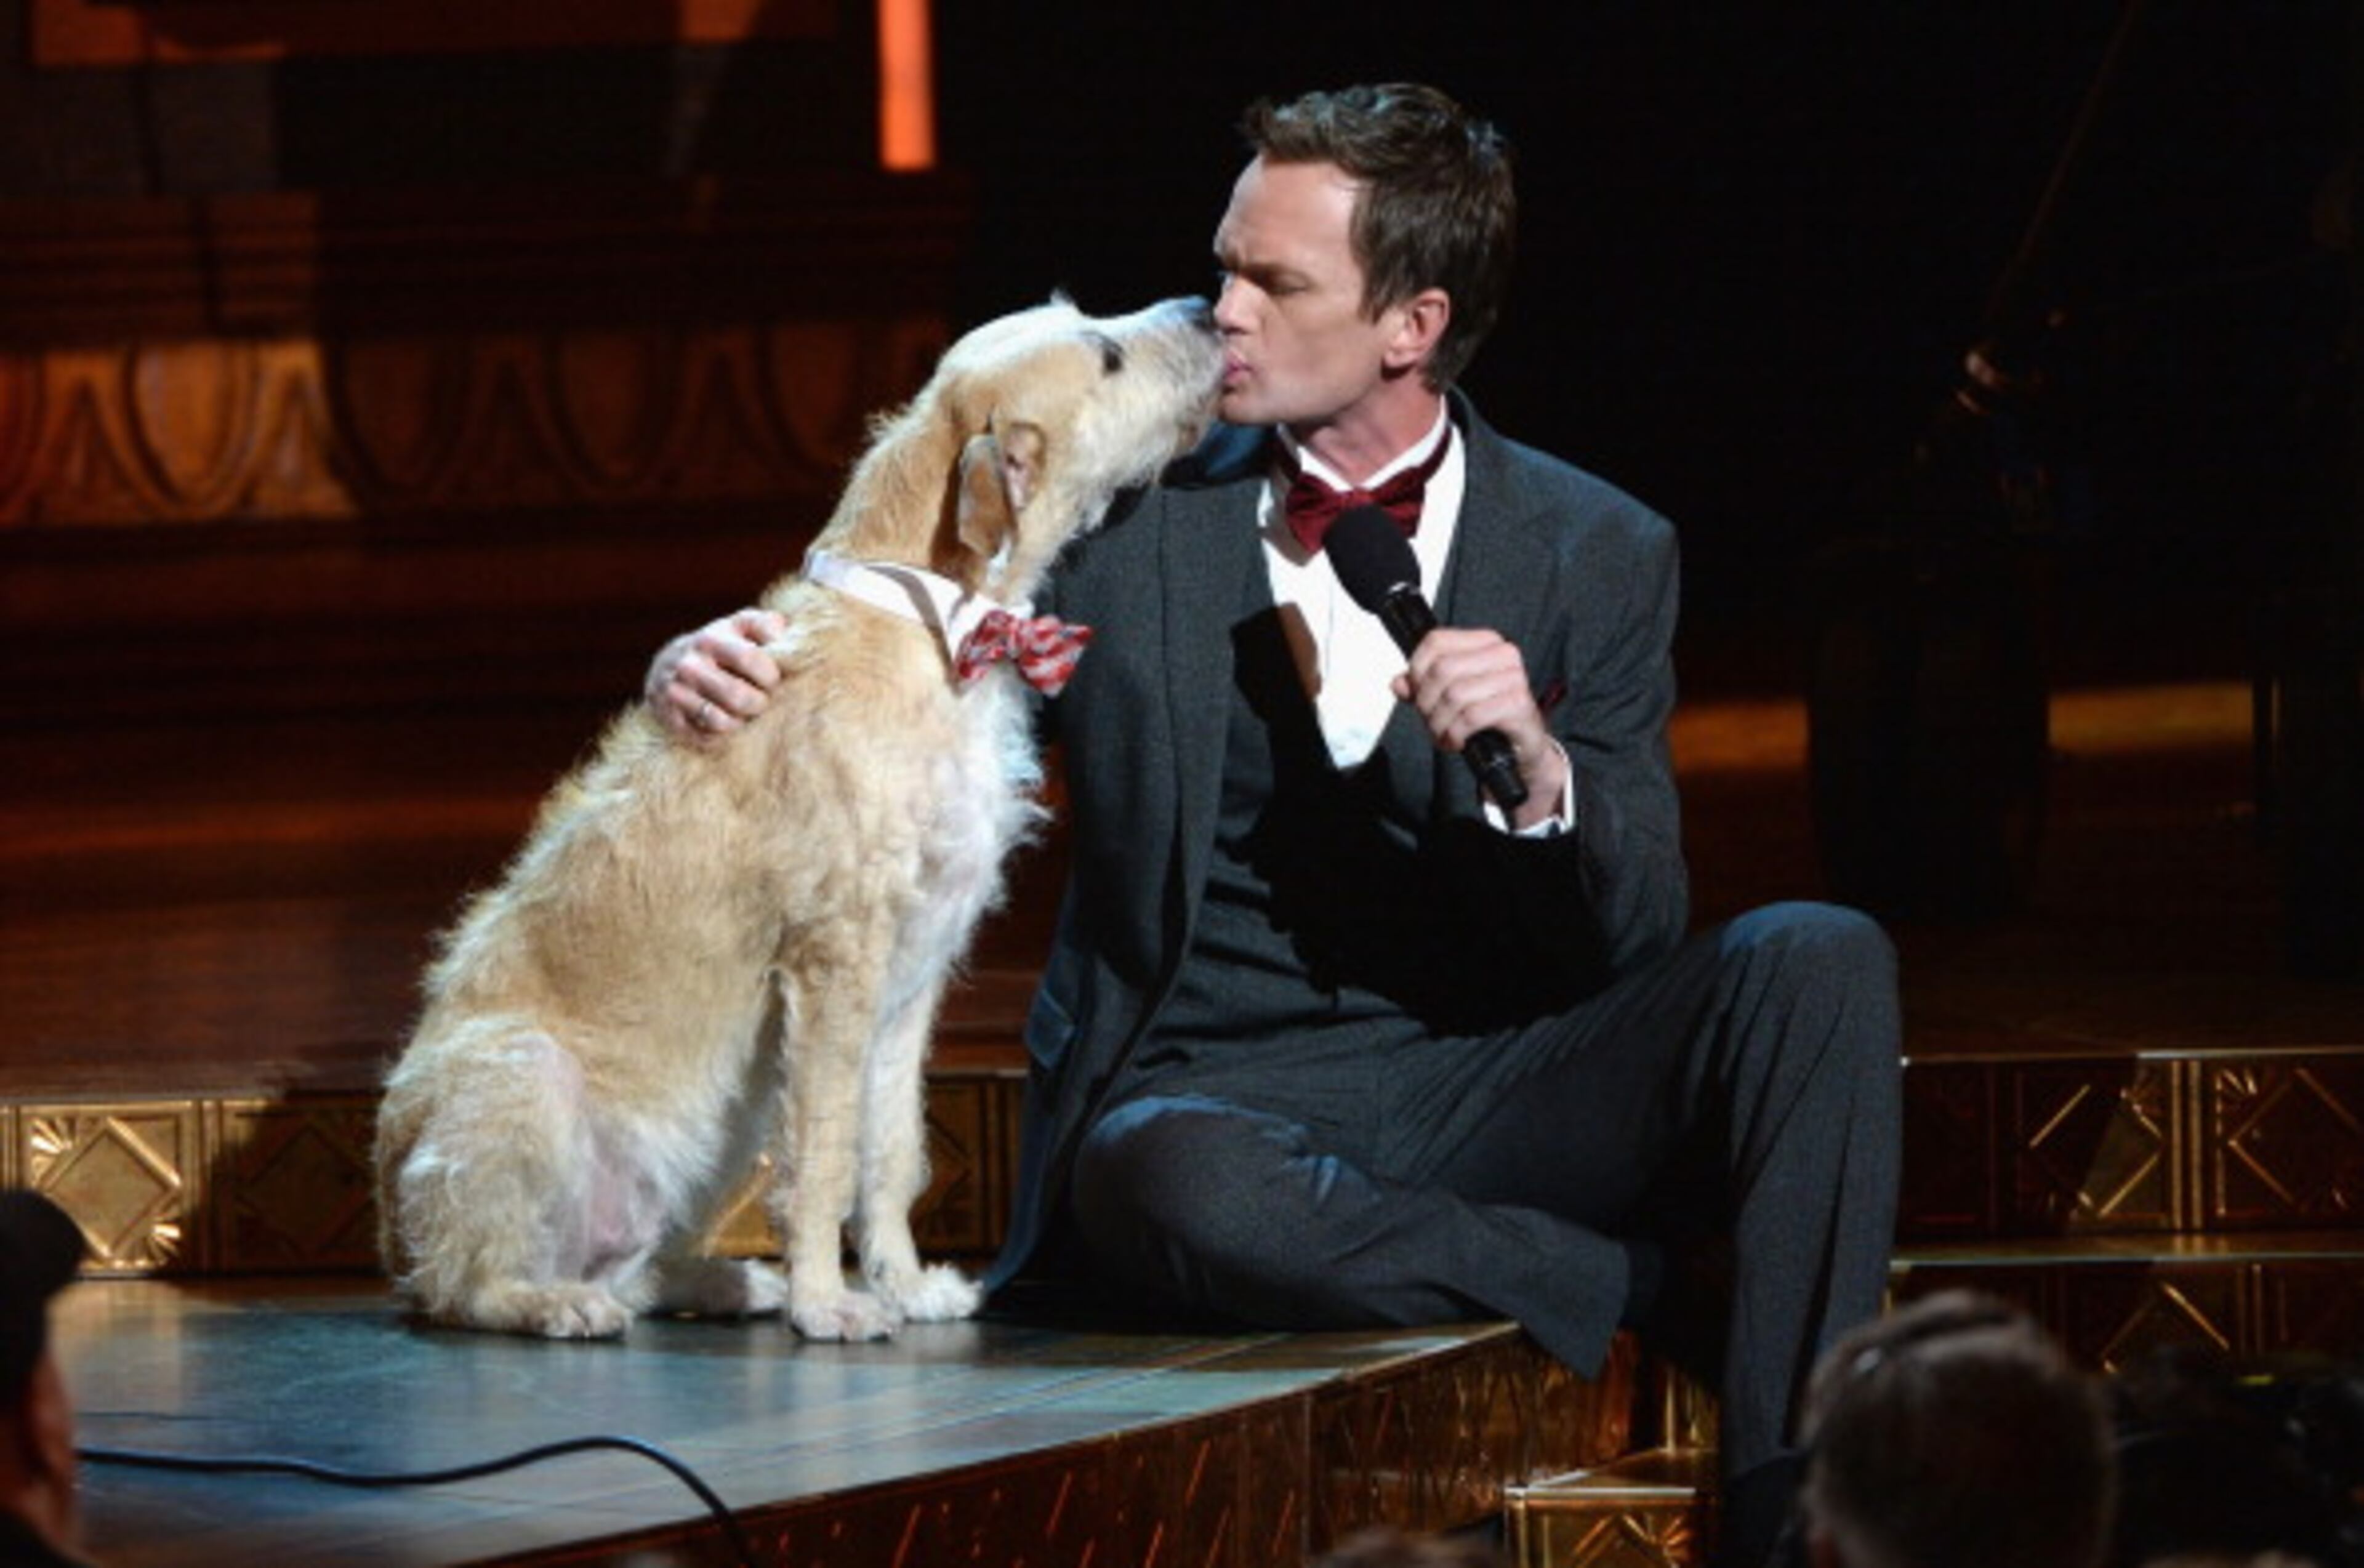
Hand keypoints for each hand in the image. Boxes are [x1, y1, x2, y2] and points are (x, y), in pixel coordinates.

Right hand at [646, 607, 788, 743]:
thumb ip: (763, 624)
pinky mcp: (669, 717)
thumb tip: (781, 633)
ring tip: (743, 713)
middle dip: (759, 704)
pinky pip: (706, 738)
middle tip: (760, 701)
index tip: (772, 680)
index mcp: (710, 639)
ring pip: (721, 722)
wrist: (666, 666)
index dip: (769, 675)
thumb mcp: (738, 626)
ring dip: (741, 722)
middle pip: (738, 697)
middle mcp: (689, 665)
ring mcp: (675, 692)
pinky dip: (721, 736)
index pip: (749, 659)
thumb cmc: (718, 646)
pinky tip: (723, 722)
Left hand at [1393, 627, 1569, 828]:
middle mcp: (1503, 654)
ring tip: (1443, 734)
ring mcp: (1514, 678)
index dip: (1417, 670)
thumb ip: (1421, 687)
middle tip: (1430, 721)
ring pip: (1454, 694)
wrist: (1521, 748)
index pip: (1436, 641)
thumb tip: (1398, 683)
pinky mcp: (1518, 704)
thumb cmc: (1488, 718)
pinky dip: (1455, 734)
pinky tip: (1457, 741)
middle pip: (1442, 669)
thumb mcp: (1448, 698)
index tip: (1417, 693)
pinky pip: (1471, 716)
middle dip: (1427, 702)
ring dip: (1439, 722)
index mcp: (1485, 642)